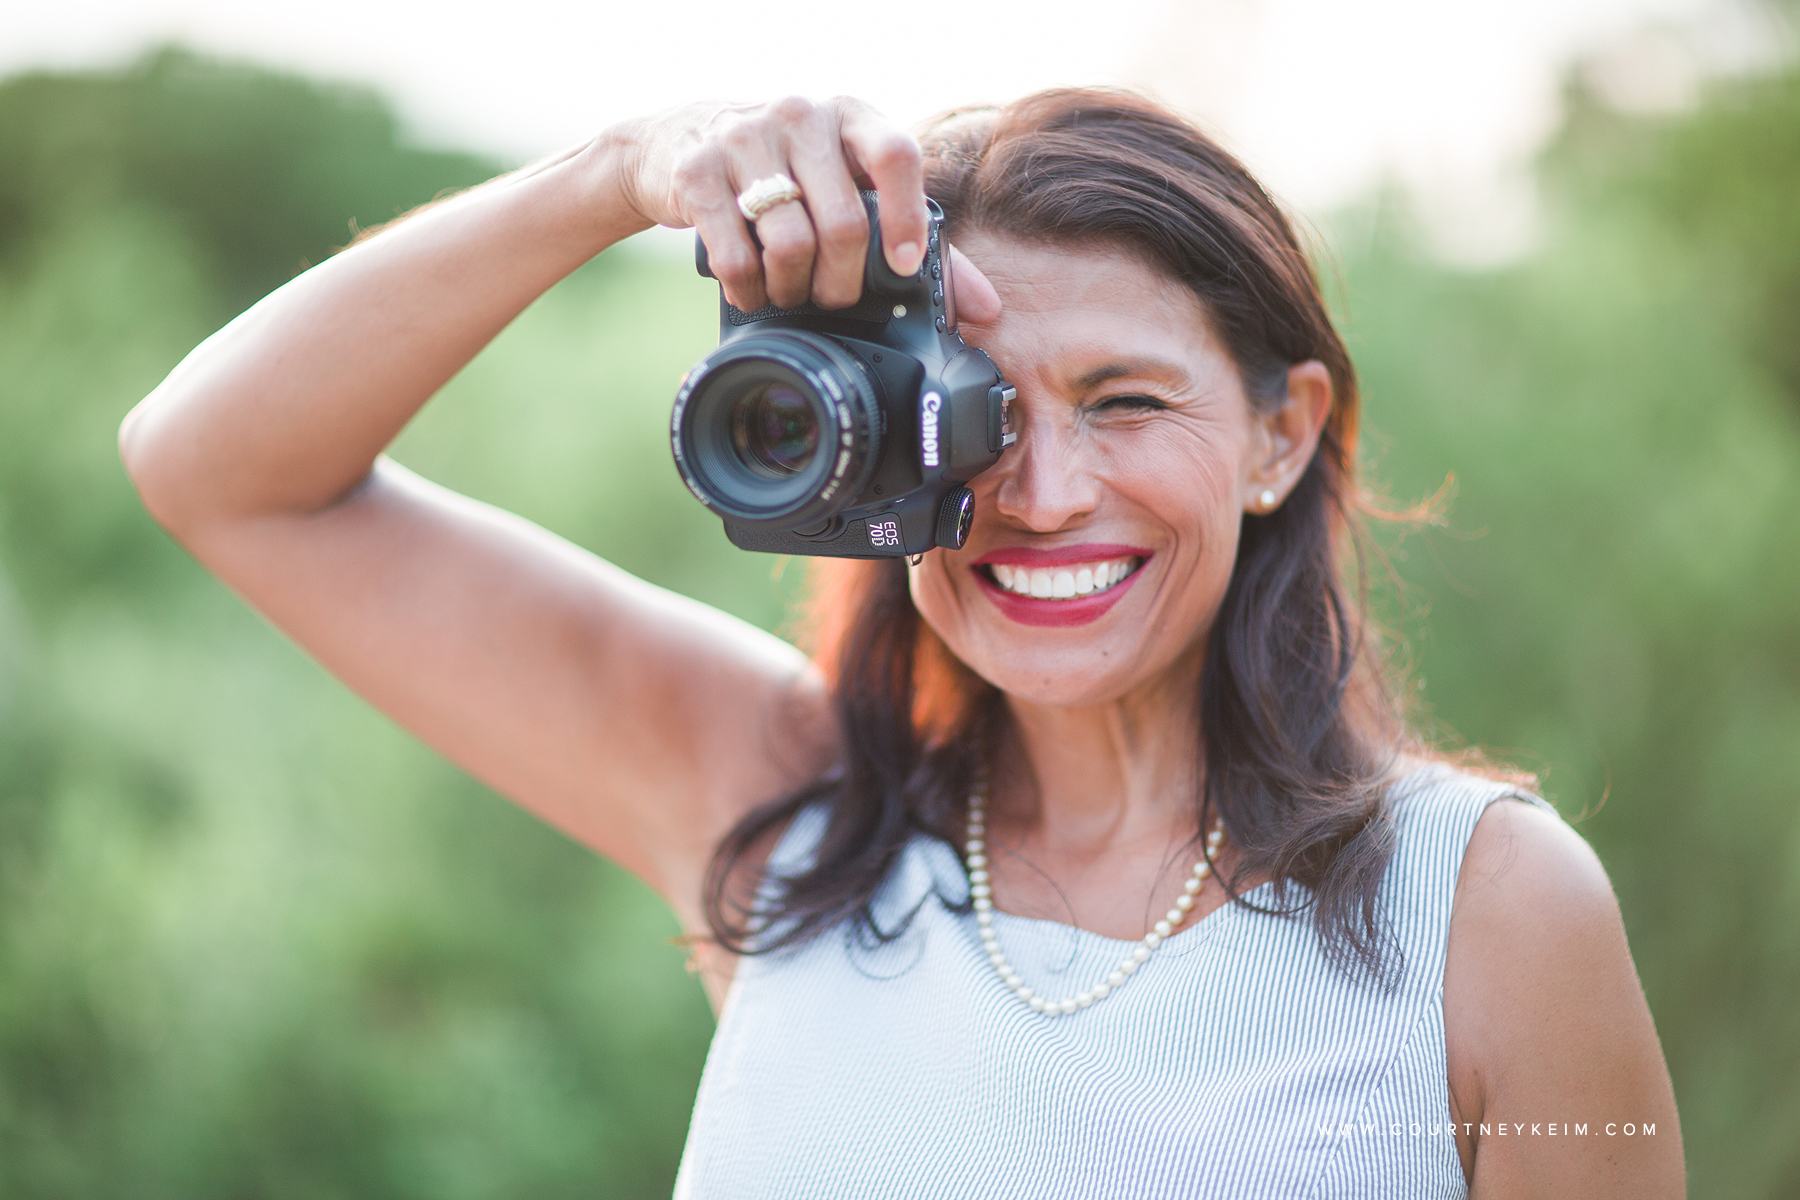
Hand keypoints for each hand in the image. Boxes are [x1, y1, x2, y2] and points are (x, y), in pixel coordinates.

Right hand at [614, 96, 998, 321]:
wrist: (683, 138)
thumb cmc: (790, 170)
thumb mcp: (850, 184)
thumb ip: (917, 236)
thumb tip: (985, 309)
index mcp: (852, 115)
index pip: (896, 156)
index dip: (906, 219)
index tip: (901, 266)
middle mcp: (802, 116)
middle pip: (843, 222)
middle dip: (842, 282)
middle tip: (833, 299)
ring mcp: (745, 138)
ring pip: (791, 243)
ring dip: (793, 289)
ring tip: (789, 293)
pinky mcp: (697, 170)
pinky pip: (735, 254)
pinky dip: (749, 289)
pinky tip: (752, 290)